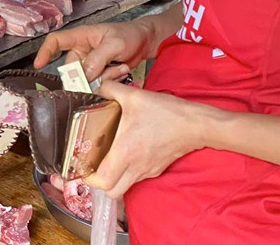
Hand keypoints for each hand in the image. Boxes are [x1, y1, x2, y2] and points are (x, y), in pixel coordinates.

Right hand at [33, 20, 157, 80]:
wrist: (145, 42)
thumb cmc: (129, 35)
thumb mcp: (115, 43)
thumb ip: (98, 58)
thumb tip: (84, 75)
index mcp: (80, 37)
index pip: (55, 41)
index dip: (45, 52)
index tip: (38, 65)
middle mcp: (81, 52)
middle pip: (72, 70)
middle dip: (89, 76)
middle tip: (110, 69)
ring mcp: (89, 64)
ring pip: (86, 81)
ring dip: (105, 79)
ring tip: (121, 67)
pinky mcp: (99, 75)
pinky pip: (97, 85)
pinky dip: (111, 82)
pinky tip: (122, 71)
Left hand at [84, 80, 206, 197]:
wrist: (196, 124)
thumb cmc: (167, 113)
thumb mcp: (134, 96)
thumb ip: (111, 90)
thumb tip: (99, 88)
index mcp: (126, 152)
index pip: (103, 181)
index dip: (88, 177)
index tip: (82, 165)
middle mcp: (136, 167)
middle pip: (112, 192)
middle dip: (99, 183)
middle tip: (92, 166)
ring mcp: (147, 170)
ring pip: (124, 186)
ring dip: (113, 178)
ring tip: (106, 158)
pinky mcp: (156, 168)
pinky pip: (136, 178)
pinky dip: (127, 172)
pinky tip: (125, 153)